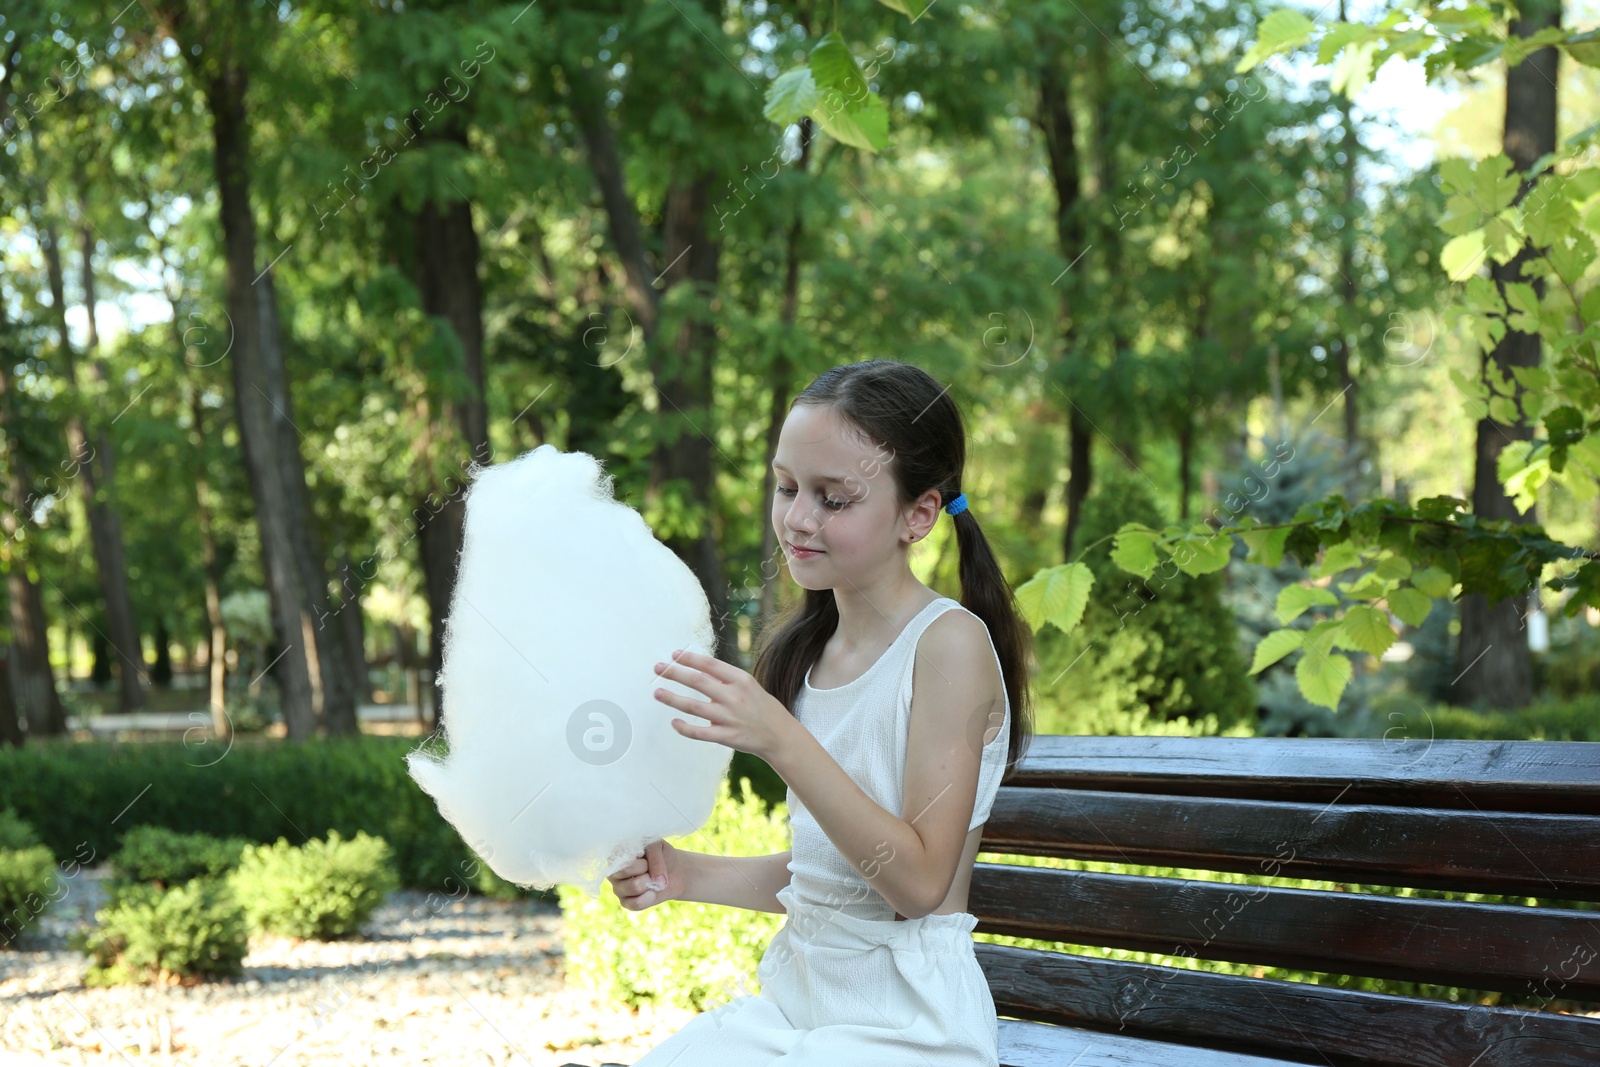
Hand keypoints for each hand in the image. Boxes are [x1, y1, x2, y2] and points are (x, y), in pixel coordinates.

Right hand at [608, 839, 683, 910]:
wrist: (674, 872)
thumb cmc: (661, 855)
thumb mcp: (658, 846)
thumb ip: (655, 859)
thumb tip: (656, 880)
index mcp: (615, 854)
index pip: (620, 855)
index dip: (639, 856)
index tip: (645, 855)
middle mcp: (612, 871)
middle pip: (625, 870)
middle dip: (646, 868)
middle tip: (649, 867)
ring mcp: (617, 888)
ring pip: (634, 886)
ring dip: (650, 882)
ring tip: (651, 879)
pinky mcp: (624, 902)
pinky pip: (637, 903)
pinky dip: (650, 897)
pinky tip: (652, 891)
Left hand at [652, 649, 793, 761]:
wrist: (780, 736)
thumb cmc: (762, 708)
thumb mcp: (749, 686)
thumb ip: (726, 680)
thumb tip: (698, 669)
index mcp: (741, 680)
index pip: (710, 665)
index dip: (690, 659)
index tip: (674, 654)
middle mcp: (734, 697)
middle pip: (698, 682)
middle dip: (675, 673)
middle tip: (658, 668)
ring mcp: (729, 718)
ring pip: (694, 706)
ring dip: (672, 699)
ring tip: (657, 692)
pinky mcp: (726, 737)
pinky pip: (699, 732)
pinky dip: (684, 728)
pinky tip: (674, 722)